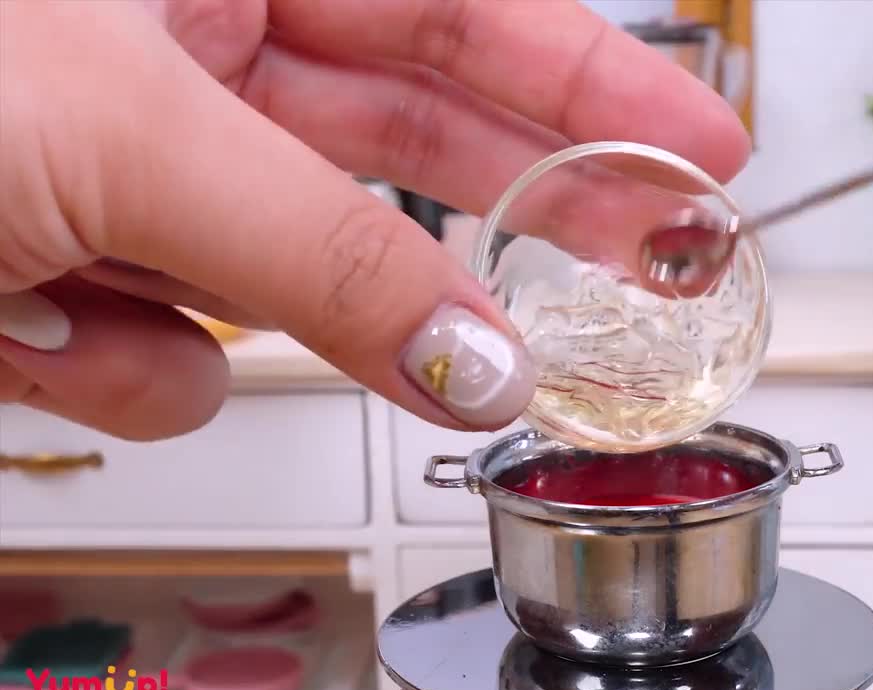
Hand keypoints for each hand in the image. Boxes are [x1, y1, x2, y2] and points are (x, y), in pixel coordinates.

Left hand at [0, 0, 749, 439]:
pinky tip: (29, 326)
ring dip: (220, 315)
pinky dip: (110, 363)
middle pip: (402, 143)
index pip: (460, 10)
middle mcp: (174, 41)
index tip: (697, 142)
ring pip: (272, 276)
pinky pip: (163, 348)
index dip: (595, 78)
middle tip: (639, 268)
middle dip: (507, 219)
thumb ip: (331, 252)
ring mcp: (122, 164)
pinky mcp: (66, 268)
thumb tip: (481, 351)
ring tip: (106, 300)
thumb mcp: (121, 130)